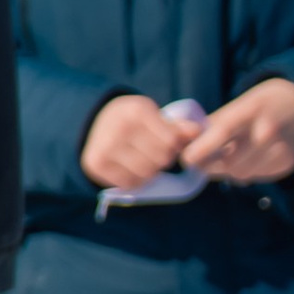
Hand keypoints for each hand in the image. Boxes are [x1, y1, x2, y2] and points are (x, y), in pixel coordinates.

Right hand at [81, 93, 200, 191]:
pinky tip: (133, 168)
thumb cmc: (134, 119)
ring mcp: (105, 147)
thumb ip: (177, 126)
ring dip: (152, 172)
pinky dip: (136, 180)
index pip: (171, 141)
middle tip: (157, 153)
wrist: (96, 121)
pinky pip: (129, 183)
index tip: (169, 142)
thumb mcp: (154, 115)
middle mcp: (119, 128)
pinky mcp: (96, 164)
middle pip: (160, 159)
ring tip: (146, 161)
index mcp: (136, 111)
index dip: (175, 145)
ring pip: (146, 174)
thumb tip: (197, 132)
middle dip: (164, 159)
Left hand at [189, 77, 293, 184]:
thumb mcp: (237, 106)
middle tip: (204, 159)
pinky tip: (251, 158)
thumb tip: (181, 144)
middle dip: (211, 165)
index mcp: (250, 110)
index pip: (222, 133)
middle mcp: (267, 131)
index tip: (187, 159)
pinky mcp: (287, 163)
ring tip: (232, 155)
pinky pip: (255, 178)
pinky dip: (247, 172)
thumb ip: (210, 126)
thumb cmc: (259, 106)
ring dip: (229, 171)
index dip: (201, 149)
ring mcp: (280, 149)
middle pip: (229, 163)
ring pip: (241, 175)